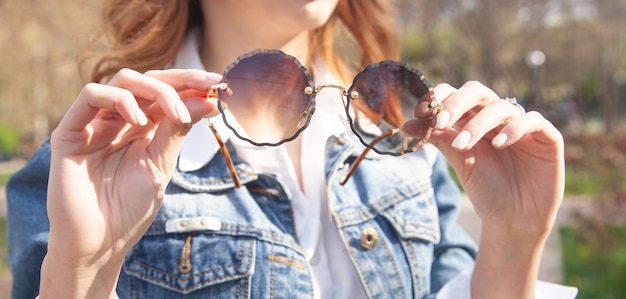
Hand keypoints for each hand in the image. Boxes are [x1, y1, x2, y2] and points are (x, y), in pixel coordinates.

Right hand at [41, 69, 221, 297]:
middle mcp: (118, 120)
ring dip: (156, 90)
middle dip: (180, 79)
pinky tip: (140, 123)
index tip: (219, 83)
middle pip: (147, 80)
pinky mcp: (70, 131)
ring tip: (177, 115)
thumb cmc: (130, 208)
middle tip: (207, 85)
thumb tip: (208, 99)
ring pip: (123, 80)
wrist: (99, 243)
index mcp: (143, 127)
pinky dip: (120, 101)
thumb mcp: (161, 165)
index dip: (190, 83)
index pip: (165, 92)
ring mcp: (94, 123)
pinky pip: (91, 96)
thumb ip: (178, 130)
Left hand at [402, 81, 564, 297]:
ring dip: (479, 123)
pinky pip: (533, 121)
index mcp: (474, 119)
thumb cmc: (486, 189)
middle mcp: (498, 117)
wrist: (512, 220)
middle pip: (478, 91)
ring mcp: (523, 126)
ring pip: (502, 107)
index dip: (440, 97)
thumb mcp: (459, 161)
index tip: (422, 112)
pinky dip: (514, 128)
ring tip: (463, 144)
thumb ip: (438, 139)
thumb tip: (405, 124)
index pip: (457, 94)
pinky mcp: (547, 138)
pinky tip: (498, 143)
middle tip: (441, 121)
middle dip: (457, 103)